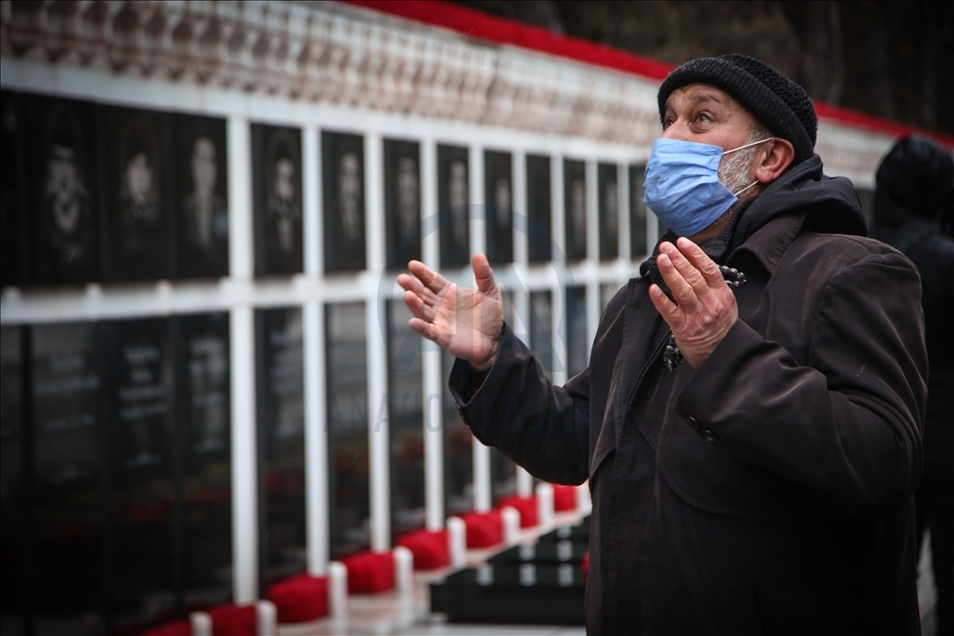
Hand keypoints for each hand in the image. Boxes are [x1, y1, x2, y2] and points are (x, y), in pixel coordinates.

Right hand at [397, 253, 503, 369]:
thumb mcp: (490, 291)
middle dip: (412, 286)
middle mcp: (440, 306)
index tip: (412, 264)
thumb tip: (478, 255)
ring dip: (414, 304)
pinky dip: (421, 327)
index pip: (432, 280)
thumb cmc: (489, 315)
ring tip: (407, 295)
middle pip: (422, 294)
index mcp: (449, 293)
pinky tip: (413, 322)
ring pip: (422, 312)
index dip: (422, 273)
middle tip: (402, 278)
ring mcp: (440, 322)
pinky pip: (430, 332)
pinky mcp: (443, 337)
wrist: (495, 340)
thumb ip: (484, 274)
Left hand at [648, 237, 737, 368]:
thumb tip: (693, 261)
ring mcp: (697, 317)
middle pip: (693, 277)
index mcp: (722, 294)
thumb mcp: (724, 303)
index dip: (694, 253)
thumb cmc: (720, 326)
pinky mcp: (684, 329)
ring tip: (660, 258)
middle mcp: (711, 304)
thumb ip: (711, 285)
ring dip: (671, 273)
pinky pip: (670, 312)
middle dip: (678, 259)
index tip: (682, 241)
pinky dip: (661, 300)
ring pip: (683, 291)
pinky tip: (653, 288)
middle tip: (665, 246)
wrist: (723, 356)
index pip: (708, 269)